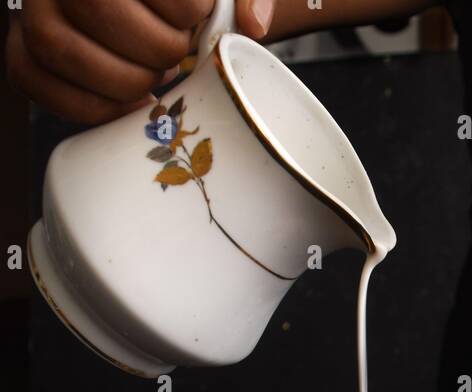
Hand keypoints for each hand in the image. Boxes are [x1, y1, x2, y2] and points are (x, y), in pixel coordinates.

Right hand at [6, 0, 276, 125]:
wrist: (150, 6)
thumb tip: (253, 25)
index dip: (180, 7)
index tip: (199, 17)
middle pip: (96, 8)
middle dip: (155, 47)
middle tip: (179, 53)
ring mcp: (31, 7)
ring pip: (56, 47)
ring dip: (125, 79)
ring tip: (157, 74)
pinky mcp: (23, 48)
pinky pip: (35, 81)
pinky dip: (92, 106)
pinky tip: (133, 102)